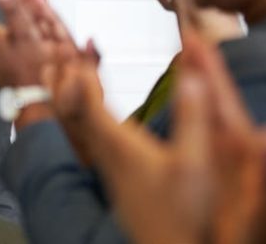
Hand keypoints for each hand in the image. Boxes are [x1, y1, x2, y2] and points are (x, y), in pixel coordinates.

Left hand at [40, 34, 265, 243]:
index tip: (81, 50)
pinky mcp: (122, 182)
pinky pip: (98, 142)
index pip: (89, 103)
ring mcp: (113, 171)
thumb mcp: (194, 160)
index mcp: (120, 146)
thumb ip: (193, 115)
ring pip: (86, 128)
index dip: (84, 75)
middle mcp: (110, 157)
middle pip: (79, 112)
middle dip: (75, 83)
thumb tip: (192, 75)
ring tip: (81, 81)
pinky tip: (108, 124)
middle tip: (71, 57)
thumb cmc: (183, 214)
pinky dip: (96, 121)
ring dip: (83, 101)